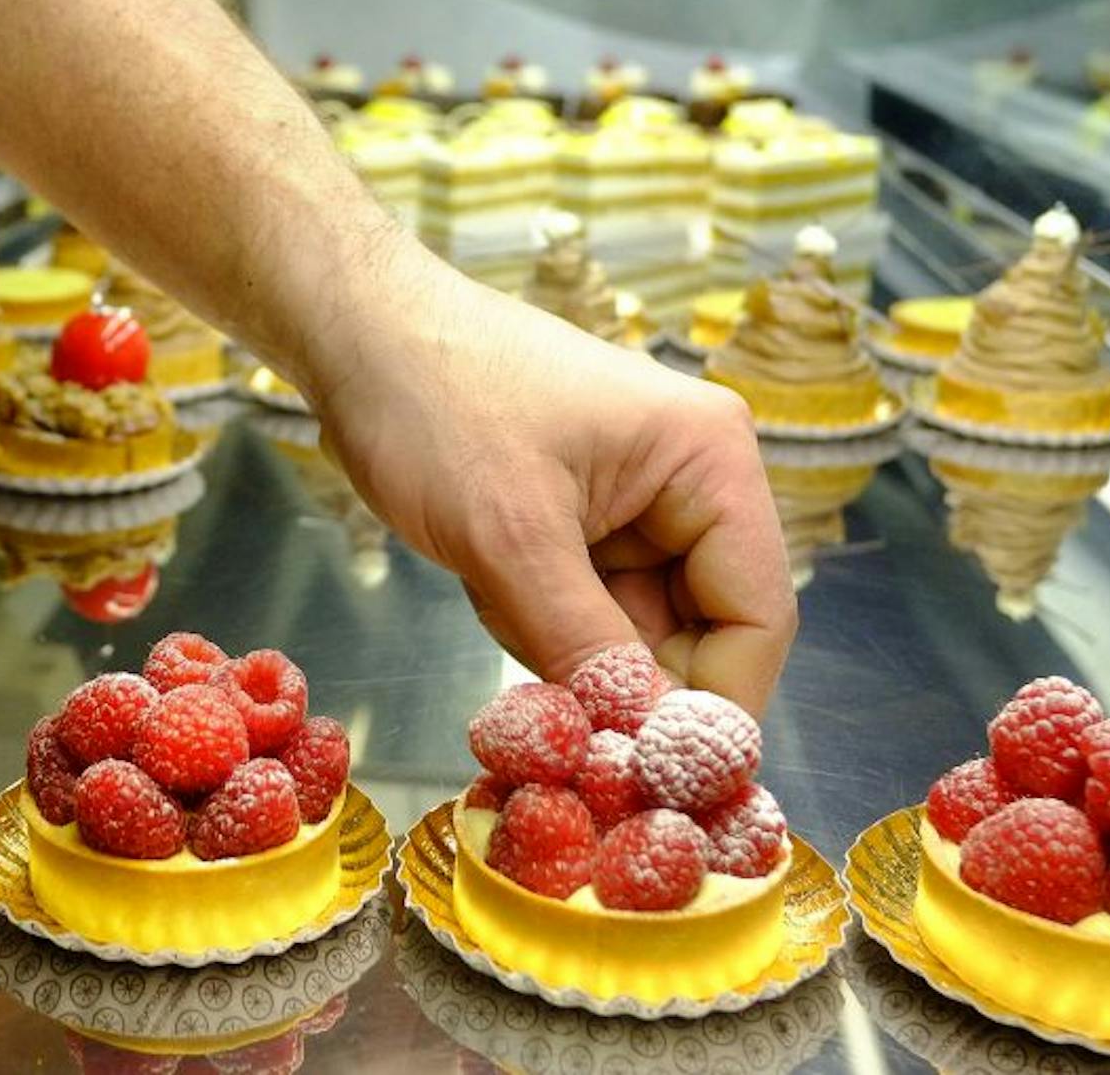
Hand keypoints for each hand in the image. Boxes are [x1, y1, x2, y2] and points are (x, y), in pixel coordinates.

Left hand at [304, 254, 795, 715]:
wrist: (352, 334)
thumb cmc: (434, 400)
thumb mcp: (509, 536)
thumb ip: (584, 648)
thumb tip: (642, 752)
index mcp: (710, 461)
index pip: (757, 620)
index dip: (711, 708)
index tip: (646, 775)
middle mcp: (692, 481)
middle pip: (700, 635)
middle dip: (617, 672)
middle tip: (545, 692)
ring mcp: (636, 503)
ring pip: (630, 634)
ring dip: (561, 644)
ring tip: (492, 582)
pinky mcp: (581, 521)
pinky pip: (581, 611)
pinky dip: (532, 619)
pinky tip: (482, 574)